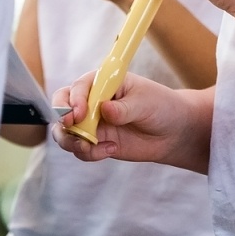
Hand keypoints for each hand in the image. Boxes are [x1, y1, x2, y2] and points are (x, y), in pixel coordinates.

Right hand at [52, 71, 209, 172]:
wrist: (173, 132)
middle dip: (62, 119)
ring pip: (65, 132)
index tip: (80, 113)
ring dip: (71, 141)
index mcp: (103, 82)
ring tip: (89, 147)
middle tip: (73, 128)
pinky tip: (111, 149)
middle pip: (62, 107)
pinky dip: (89, 153)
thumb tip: (105, 109)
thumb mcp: (145, 103)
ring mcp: (92, 123)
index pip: (79, 87)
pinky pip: (81, 149)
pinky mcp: (96, 142)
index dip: (74, 100)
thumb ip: (124, 108)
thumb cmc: (160, 107)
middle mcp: (92, 101)